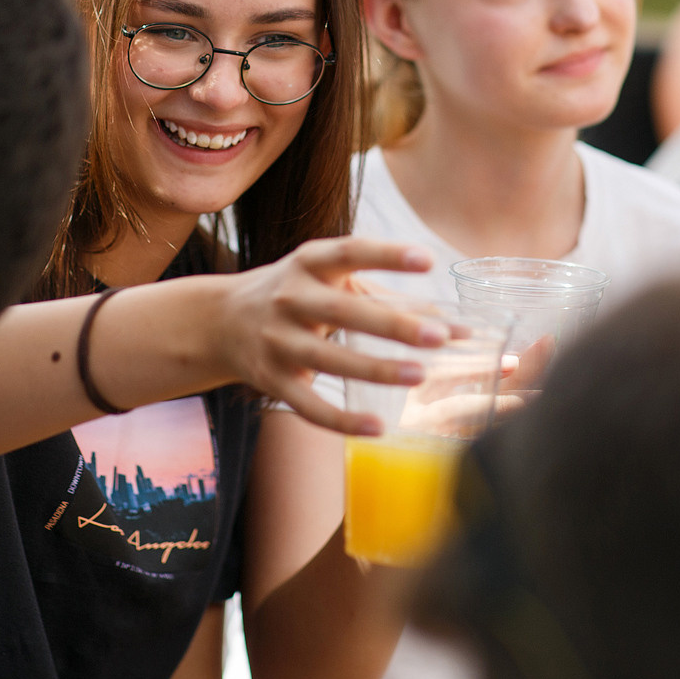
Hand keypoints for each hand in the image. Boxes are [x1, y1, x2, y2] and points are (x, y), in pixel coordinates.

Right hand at [209, 236, 440, 435]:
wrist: (222, 320)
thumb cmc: (298, 293)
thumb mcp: (328, 278)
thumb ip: (386, 296)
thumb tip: (457, 326)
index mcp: (309, 263)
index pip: (349, 251)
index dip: (387, 256)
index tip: (428, 260)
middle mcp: (290, 298)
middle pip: (342, 312)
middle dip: (391, 325)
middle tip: (437, 336)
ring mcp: (278, 341)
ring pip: (328, 360)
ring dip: (375, 368)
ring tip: (419, 375)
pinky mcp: (273, 380)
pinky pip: (309, 405)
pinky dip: (342, 419)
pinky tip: (378, 426)